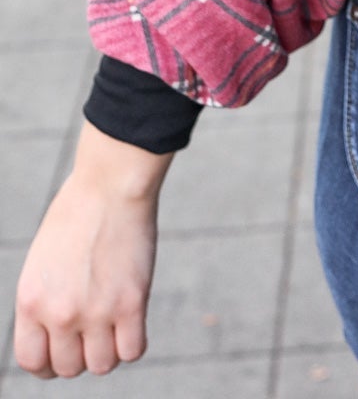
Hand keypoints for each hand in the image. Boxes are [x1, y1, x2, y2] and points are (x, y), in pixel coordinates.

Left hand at [12, 122, 171, 378]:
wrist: (111, 183)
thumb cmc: (79, 212)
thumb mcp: (43, 261)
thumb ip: (46, 300)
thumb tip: (60, 336)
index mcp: (30, 300)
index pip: (32, 362)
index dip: (49, 364)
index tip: (63, 352)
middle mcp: (59, 313)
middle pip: (69, 368)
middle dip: (81, 354)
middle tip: (93, 330)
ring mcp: (96, 311)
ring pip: (102, 366)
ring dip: (108, 351)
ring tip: (114, 324)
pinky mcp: (131, 303)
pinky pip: (133, 351)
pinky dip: (133, 344)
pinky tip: (133, 322)